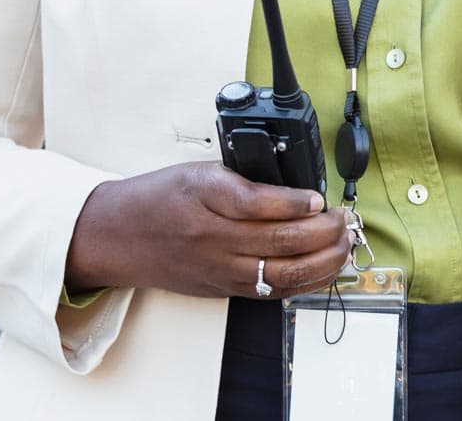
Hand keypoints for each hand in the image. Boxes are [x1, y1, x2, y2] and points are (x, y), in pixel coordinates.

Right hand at [65, 162, 352, 299]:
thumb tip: (293, 185)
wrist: (117, 236)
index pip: (259, 203)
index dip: (296, 202)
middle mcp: (214, 238)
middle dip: (323, 232)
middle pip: (279, 242)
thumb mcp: (197, 171)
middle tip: (345, 219)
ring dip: (322, 261)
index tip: (320, 197)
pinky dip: (303, 282)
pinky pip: (270, 290)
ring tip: (343, 244)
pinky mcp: (221, 288)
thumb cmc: (157, 197)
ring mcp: (219, 268)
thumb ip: (240, 177)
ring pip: (281, 273)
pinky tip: (323, 269)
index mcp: (207, 197)